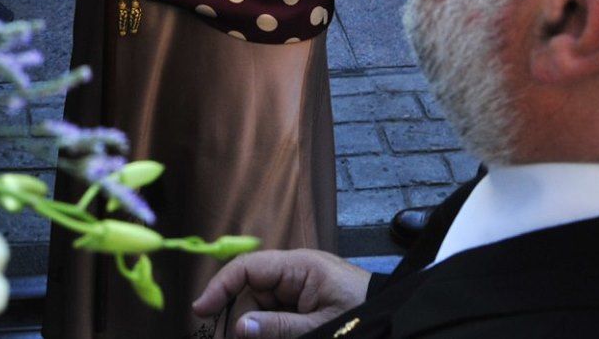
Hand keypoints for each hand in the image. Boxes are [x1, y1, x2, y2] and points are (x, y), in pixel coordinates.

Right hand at [192, 249, 371, 338]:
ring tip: (270, 338)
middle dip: (240, 320)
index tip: (200, 310)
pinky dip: (271, 330)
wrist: (398, 315)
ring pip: (261, 308)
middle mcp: (294, 272)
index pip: (247, 268)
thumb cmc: (363, 312)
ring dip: (258, 329)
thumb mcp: (320, 326)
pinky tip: (273, 337)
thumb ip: (279, 327)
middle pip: (250, 293)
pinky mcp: (305, 302)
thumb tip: (239, 327)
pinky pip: (277, 315)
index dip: (220, 286)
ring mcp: (299, 288)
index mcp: (298, 266)